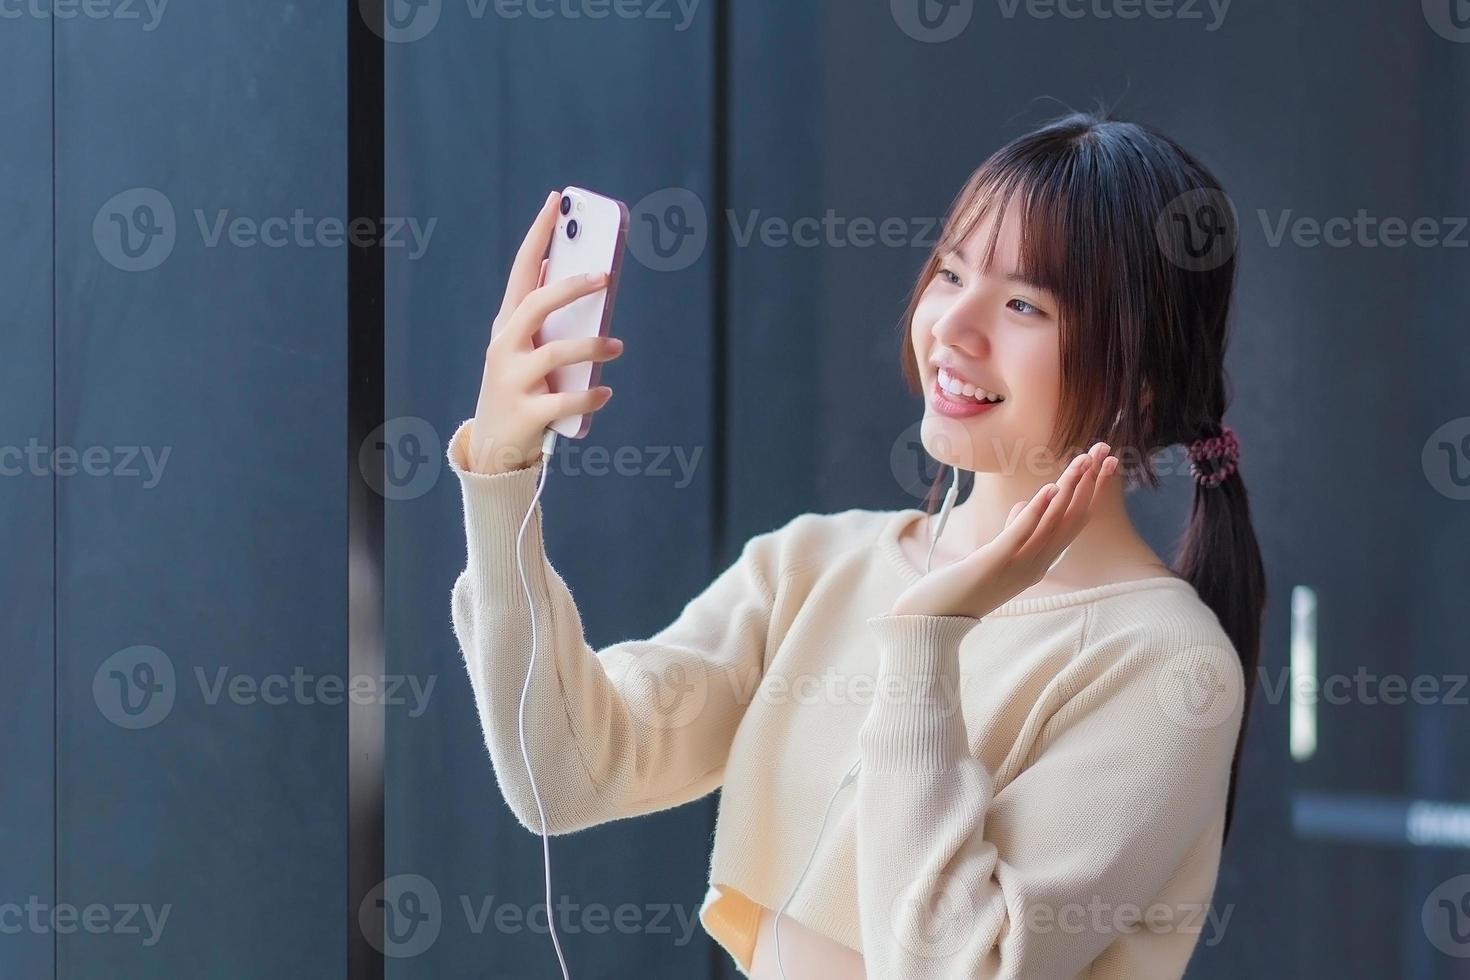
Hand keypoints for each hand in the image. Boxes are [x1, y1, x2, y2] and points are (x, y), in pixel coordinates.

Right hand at [465, 190, 625, 474]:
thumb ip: (544, 314)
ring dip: (592, 347)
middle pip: (537, 305)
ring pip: (555, 353)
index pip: (522, 269)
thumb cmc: (520, 385)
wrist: (494, 446)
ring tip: (617, 346)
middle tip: (605, 276)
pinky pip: (565, 401)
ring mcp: (513, 380)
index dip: (539, 234)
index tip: (556, 201)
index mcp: (508, 324)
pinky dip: (589, 396)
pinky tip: (604, 392)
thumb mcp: (525, 347)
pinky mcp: (526, 413)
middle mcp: (505, 346)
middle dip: (571, 287)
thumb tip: (577, 271)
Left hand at [889, 442, 1118, 618]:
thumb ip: (1014, 531)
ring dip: (1069, 489)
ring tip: (1083, 460)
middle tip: (1107, 451)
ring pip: (1051, 524)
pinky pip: (1021, 535)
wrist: (930, 623)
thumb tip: (1024, 504)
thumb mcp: (995, 555)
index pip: (1074, 523)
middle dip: (1090, 484)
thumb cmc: (961, 586)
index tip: (1107, 463)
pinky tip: (1048, 488)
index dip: (1092, 492)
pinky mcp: (994, 564)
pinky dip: (1035, 511)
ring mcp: (1016, 567)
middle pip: (1071, 520)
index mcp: (1038, 563)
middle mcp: (1035, 566)